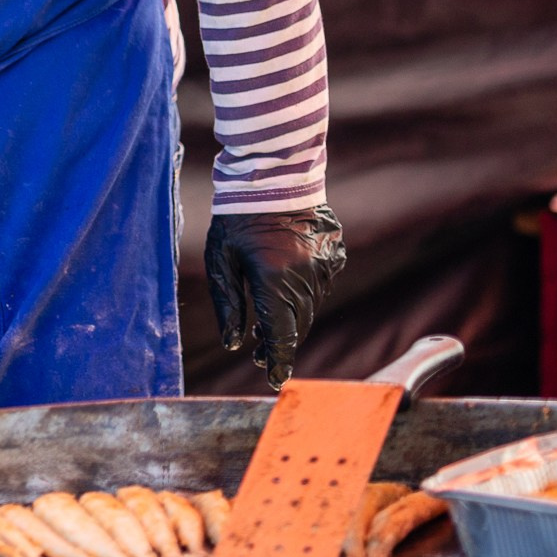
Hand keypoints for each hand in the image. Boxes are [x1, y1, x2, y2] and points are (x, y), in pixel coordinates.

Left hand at [205, 204, 346, 389]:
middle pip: (297, 325)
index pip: (280, 334)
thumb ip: (228, 304)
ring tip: (271, 329)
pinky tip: (286, 289)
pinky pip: (319, 285)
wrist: (272, 174)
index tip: (275, 382)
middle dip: (281, 344)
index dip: (278, 360)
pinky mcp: (335, 255)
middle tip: (263, 359)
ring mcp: (326, 265)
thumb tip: (234, 344)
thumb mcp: (221, 260)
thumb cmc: (236, 218)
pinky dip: (303, 294)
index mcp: (274, 279)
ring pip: (309, 307)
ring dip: (292, 320)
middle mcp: (305, 276)